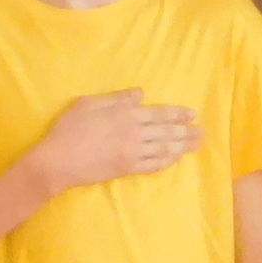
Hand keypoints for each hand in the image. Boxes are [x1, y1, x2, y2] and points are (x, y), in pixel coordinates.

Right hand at [33, 89, 203, 192]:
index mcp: (125, 114)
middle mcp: (134, 133)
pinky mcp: (128, 169)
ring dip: (183, 146)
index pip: (159, 113)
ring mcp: (132, 152)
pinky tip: (176, 159)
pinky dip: (167, 161)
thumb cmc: (69, 129)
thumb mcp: (88, 103)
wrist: (58, 161)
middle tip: (203, 132)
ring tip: (197, 145)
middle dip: (187, 131)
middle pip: (167, 132)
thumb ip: (116, 98)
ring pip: (165, 149)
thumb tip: (140, 94)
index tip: (193, 114)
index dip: (178, 114)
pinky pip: (154, 165)